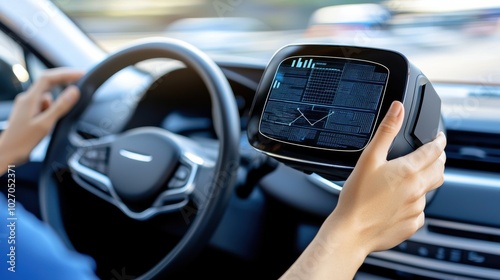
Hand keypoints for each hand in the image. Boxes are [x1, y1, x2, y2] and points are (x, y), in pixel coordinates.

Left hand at [0, 68, 82, 167]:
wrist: (7, 153)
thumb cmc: (22, 141)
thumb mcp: (45, 124)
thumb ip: (60, 106)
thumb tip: (74, 91)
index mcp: (30, 99)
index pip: (49, 78)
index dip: (66, 73)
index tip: (81, 74)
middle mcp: (27, 99)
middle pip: (48, 84)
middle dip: (64, 83)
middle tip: (80, 85)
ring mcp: (27, 105)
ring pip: (48, 97)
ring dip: (56, 105)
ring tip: (52, 123)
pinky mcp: (28, 112)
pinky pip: (44, 105)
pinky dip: (51, 111)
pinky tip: (48, 124)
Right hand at [329, 101, 445, 254]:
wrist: (352, 231)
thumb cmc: (356, 197)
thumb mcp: (369, 158)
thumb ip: (386, 131)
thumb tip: (398, 108)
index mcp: (409, 171)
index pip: (435, 151)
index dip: (439, 141)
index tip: (439, 137)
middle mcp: (418, 189)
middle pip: (439, 170)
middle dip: (438, 159)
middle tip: (432, 154)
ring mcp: (416, 208)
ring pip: (428, 190)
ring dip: (425, 181)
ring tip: (409, 179)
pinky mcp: (412, 224)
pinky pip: (419, 211)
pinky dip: (414, 203)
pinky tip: (399, 202)